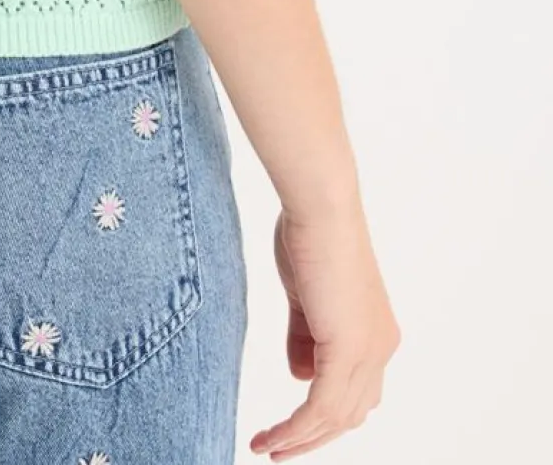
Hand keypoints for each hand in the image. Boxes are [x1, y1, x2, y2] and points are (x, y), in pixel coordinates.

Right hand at [250, 202, 400, 458]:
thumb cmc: (309, 234)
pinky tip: (272, 437)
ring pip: (335, 417)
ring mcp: (368, 350)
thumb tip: (301, 375)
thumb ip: (306, 336)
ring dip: (299, 439)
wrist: (320, 205)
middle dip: (312, 438)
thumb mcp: (306, 296)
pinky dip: (295, 428)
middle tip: (276, 451)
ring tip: (266, 448)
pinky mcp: (347, 349)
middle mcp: (380, 347)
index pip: (354, 392)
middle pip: (349, 414)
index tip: (289, 427)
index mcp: (375, 333)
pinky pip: (320, 406)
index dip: (323, 415)